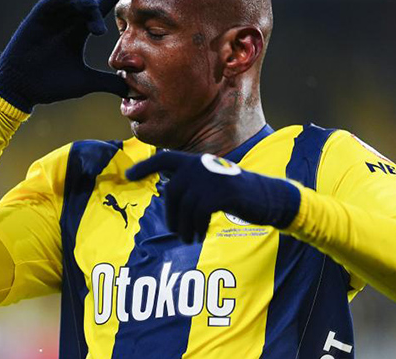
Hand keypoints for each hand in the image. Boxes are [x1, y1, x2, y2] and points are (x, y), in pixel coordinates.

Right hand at [0, 0, 127, 112]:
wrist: (23, 89)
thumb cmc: (52, 84)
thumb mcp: (85, 82)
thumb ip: (108, 83)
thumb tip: (132, 90)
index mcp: (79, 33)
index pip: (97, 13)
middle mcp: (67, 23)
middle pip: (87, 6)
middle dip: (96, 12)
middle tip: (100, 31)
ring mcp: (51, 20)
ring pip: (71, 3)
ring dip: (82, 4)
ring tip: (91, 9)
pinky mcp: (36, 20)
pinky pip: (48, 4)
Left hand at [126, 151, 300, 242]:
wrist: (267, 198)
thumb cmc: (236, 196)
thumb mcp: (212, 184)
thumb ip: (192, 184)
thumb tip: (169, 192)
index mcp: (197, 161)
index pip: (165, 158)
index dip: (146, 166)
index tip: (128, 176)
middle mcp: (201, 165)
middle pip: (172, 192)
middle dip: (171, 216)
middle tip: (176, 233)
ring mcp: (212, 178)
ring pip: (184, 206)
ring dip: (184, 226)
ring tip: (189, 238)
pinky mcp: (221, 192)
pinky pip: (198, 213)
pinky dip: (196, 227)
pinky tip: (200, 234)